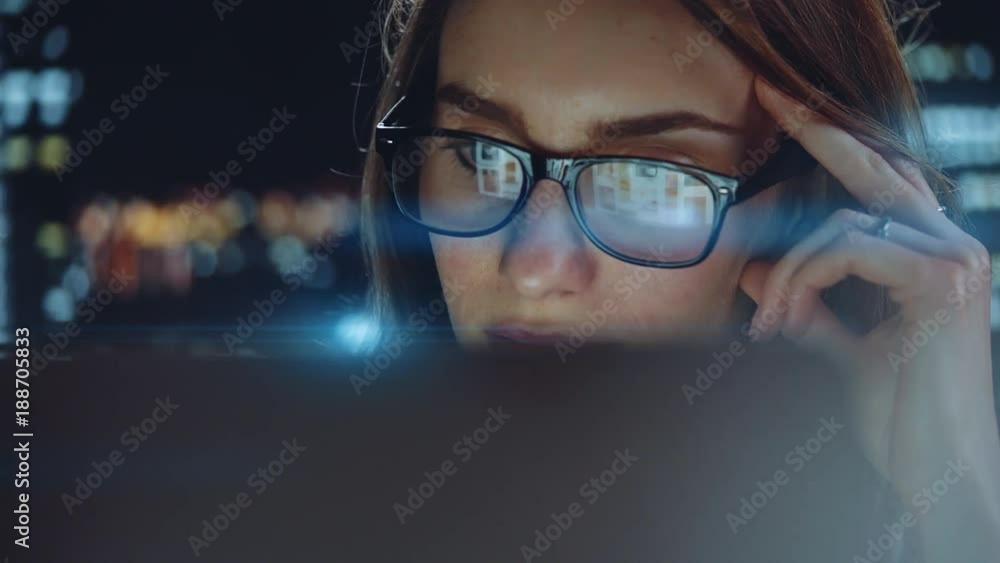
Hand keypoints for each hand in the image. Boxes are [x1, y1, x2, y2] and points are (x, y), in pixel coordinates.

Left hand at [739, 78, 999, 559]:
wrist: (940, 476)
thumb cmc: (903, 420)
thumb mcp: (846, 351)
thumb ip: (810, 307)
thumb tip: (755, 270)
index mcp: (931, 259)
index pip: (881, 182)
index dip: (837, 140)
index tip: (786, 105)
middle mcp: (950, 247)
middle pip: (875, 167)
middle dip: (817, 128)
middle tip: (765, 91)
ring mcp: (953, 261)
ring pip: (841, 224)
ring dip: (785, 271)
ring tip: (765, 324)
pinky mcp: (941, 282)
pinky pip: (847, 250)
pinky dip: (800, 281)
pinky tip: (781, 322)